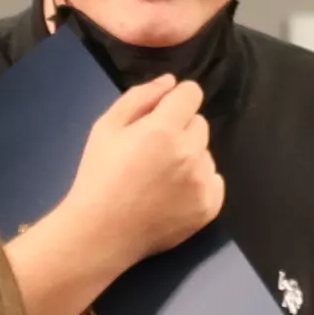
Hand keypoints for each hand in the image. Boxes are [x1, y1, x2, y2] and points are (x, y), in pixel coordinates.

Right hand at [63, 71, 224, 270]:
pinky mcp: (210, 206)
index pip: (192, 93)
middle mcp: (190, 153)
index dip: (176, 100)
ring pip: (206, 153)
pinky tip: (173, 195)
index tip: (161, 115)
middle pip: (199, 123)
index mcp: (163, 129)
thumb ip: (140, 97)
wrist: (101, 232)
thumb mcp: (106, 127)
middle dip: (180, 130)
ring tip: (160, 178)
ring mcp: (203, 182)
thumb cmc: (99, 176)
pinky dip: (199, 183)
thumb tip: (171, 82)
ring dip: (190, 157)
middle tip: (153, 152)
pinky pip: (214, 181)